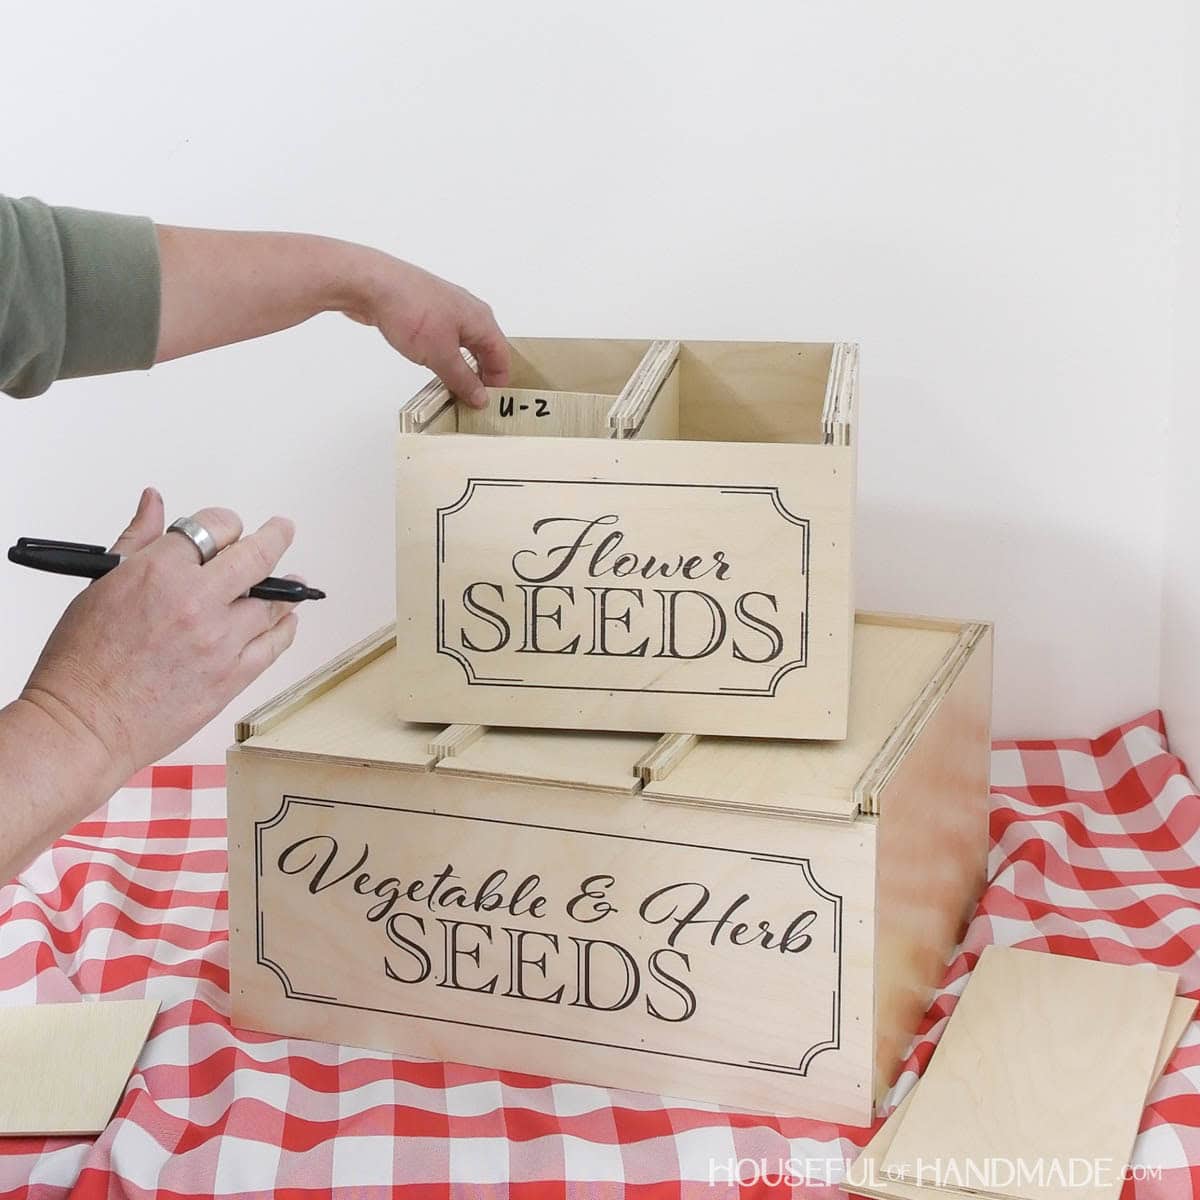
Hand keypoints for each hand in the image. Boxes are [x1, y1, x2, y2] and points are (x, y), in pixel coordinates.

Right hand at [20, 488, 300, 784]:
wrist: (85, 725)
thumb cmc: (82, 661)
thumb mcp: (102, 584)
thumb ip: (138, 539)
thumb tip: (154, 502)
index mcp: (160, 572)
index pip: (214, 526)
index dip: (224, 524)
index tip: (227, 529)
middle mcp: (197, 602)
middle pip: (256, 557)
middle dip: (274, 537)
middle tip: (281, 530)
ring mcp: (220, 641)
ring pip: (272, 601)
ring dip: (285, 587)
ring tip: (293, 582)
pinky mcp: (233, 677)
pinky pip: (275, 644)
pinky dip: (284, 627)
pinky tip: (286, 620)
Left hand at [347, 256, 509, 408]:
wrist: (373, 284)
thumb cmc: (410, 308)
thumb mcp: (441, 355)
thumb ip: (463, 380)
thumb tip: (480, 396)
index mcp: (481, 319)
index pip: (502, 356)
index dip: (498, 381)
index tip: (489, 402)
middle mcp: (468, 311)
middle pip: (485, 349)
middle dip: (481, 375)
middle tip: (473, 399)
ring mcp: (447, 309)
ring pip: (464, 344)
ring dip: (461, 367)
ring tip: (453, 388)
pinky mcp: (427, 311)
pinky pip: (445, 339)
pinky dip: (444, 356)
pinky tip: (434, 368)